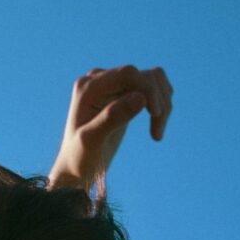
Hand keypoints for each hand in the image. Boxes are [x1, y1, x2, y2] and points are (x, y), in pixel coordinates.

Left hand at [48, 65, 173, 195]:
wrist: (77, 165)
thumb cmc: (79, 156)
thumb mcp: (91, 141)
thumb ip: (112, 118)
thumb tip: (140, 97)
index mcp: (88, 87)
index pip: (128, 73)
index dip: (148, 89)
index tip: (156, 114)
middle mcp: (100, 80)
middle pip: (144, 76)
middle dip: (157, 102)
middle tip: (157, 134)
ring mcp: (113, 84)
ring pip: (153, 79)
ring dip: (163, 104)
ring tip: (157, 133)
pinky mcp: (125, 92)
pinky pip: (153, 88)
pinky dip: (161, 104)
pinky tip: (156, 126)